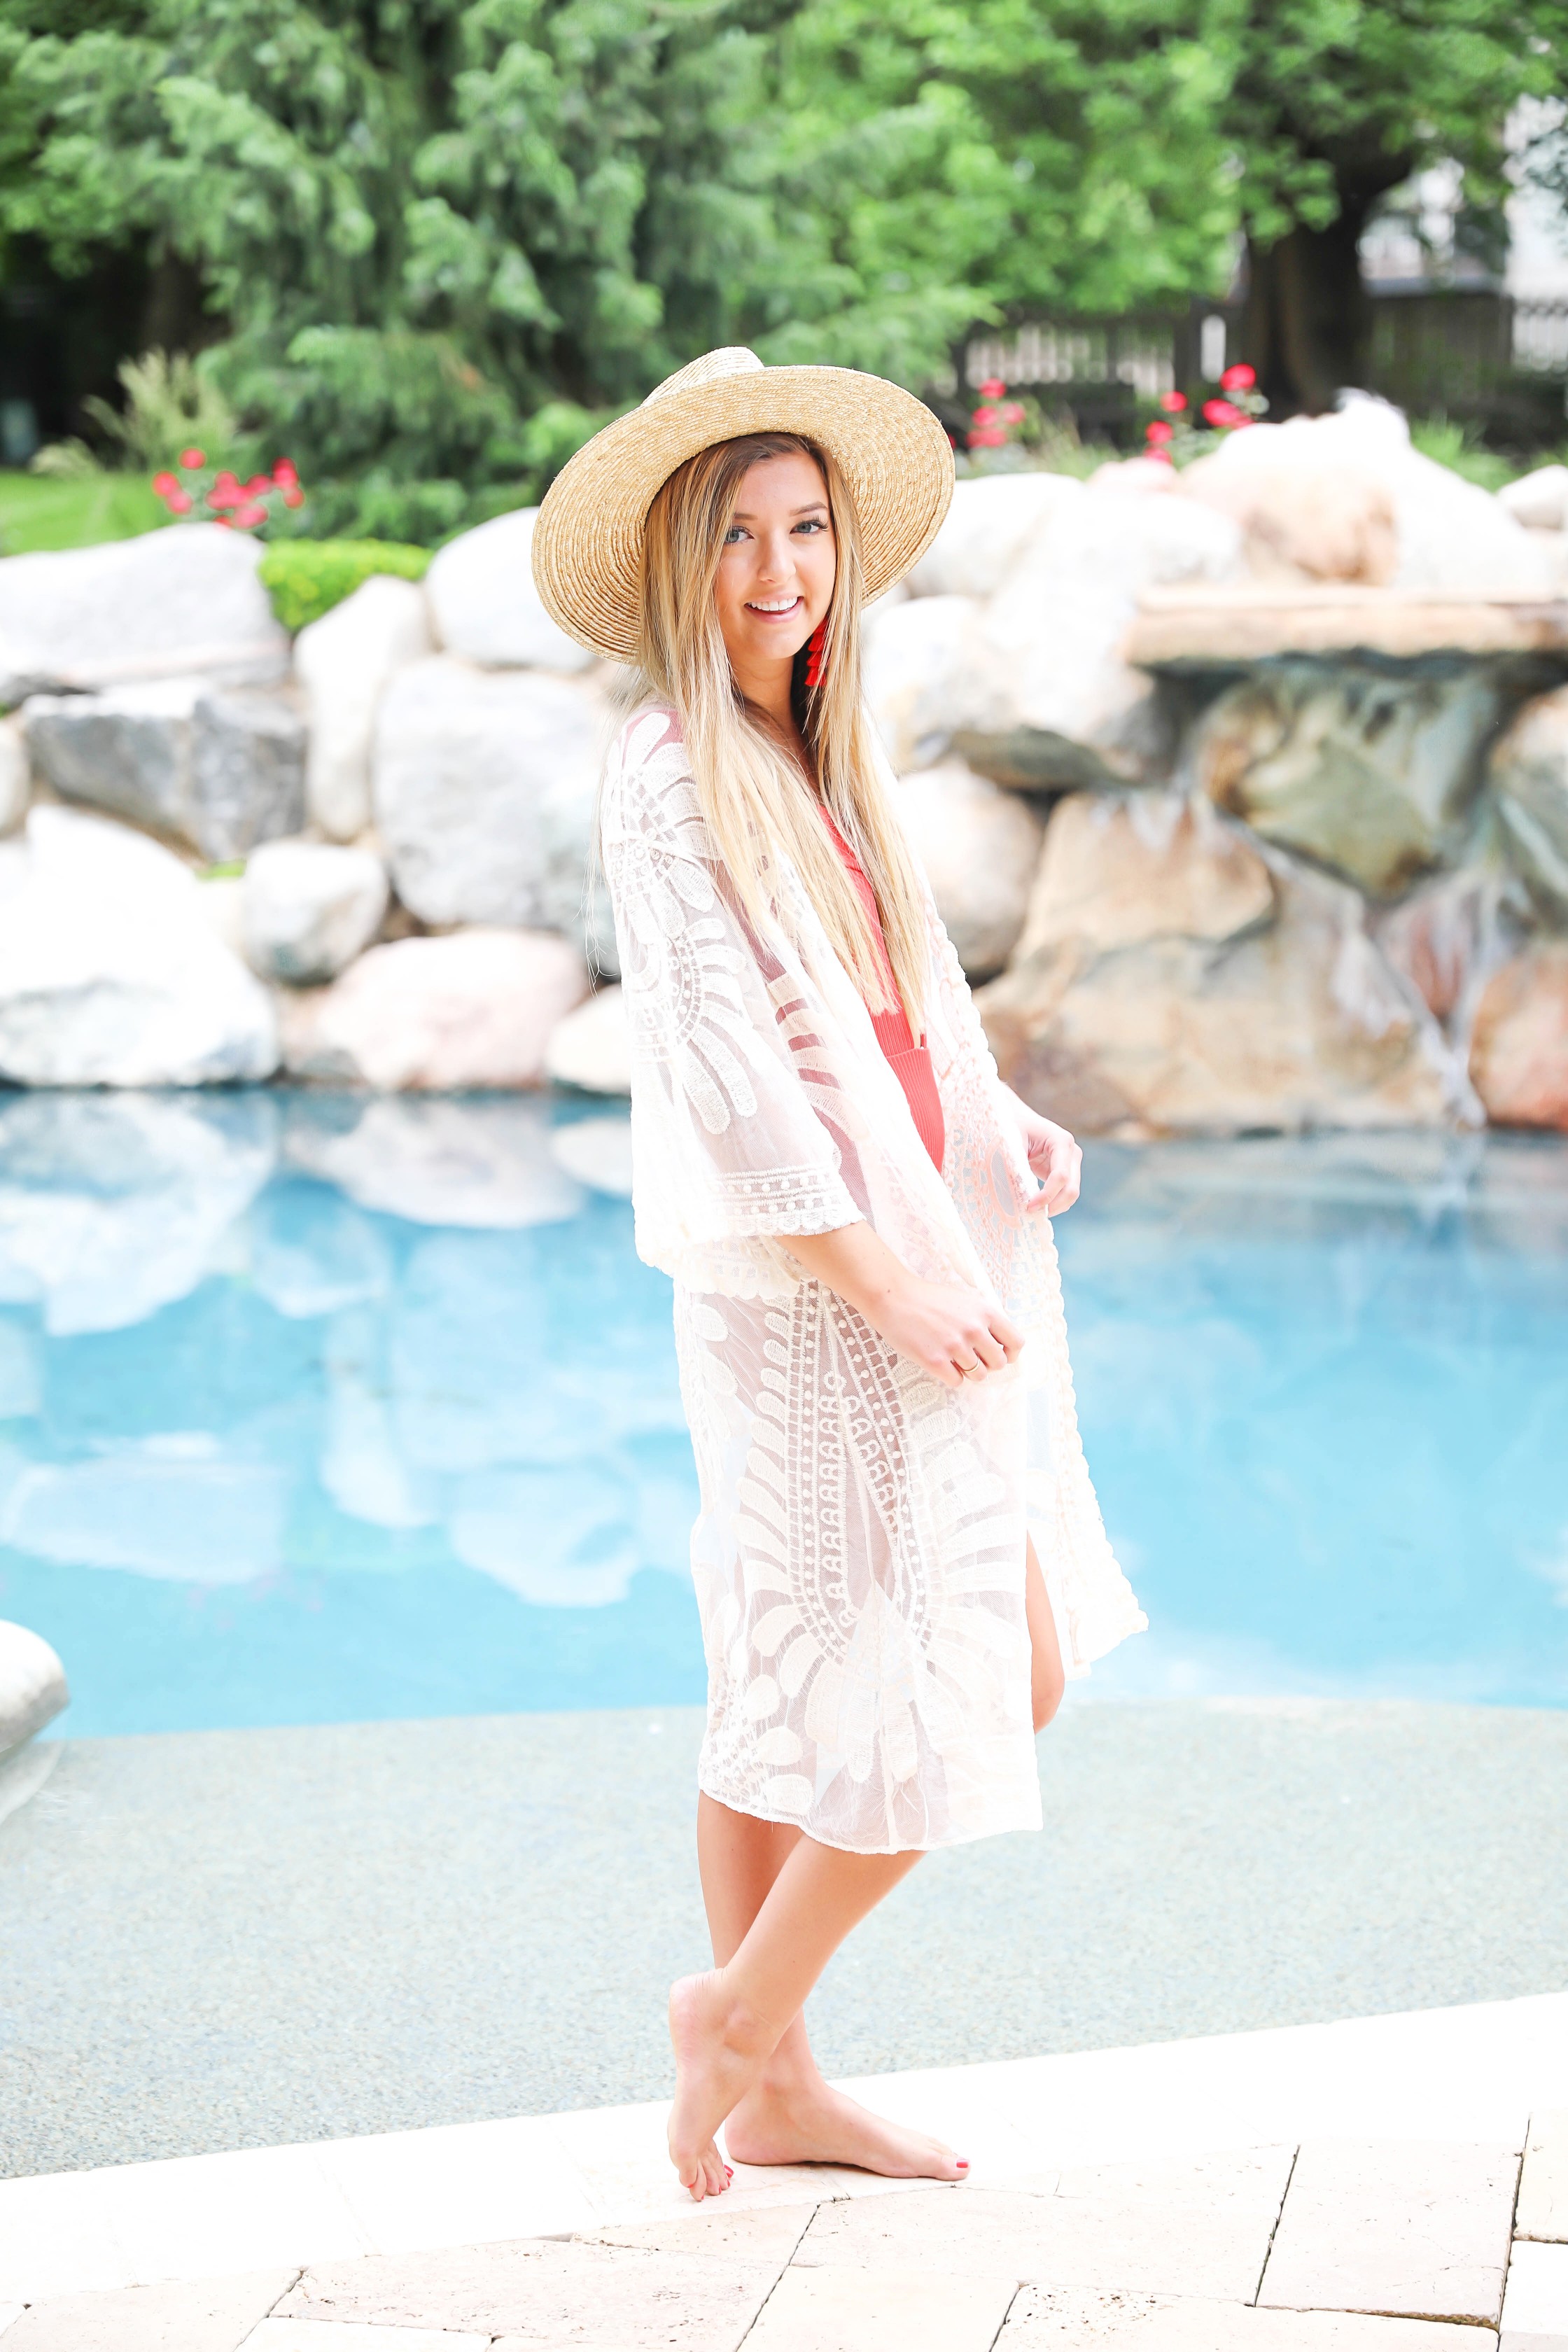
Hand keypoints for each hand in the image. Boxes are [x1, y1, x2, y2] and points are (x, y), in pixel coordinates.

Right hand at [858, 1271, 1023, 1391]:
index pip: (1016, 1343)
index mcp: (985, 1312)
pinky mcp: (935, 1360)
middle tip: (972, 1358)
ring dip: (969, 1372)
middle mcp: (973, 1329)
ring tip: (953, 1359)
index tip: (999, 1355)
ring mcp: (954, 1345)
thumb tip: (999, 1347)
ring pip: (979, 1376)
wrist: (893, 1297)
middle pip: (999, 1364)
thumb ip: (984, 1320)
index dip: (1010, 1353)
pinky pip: (957, 1382)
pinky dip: (951, 1377)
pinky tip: (940, 1363)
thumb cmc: (928, 1298)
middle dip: (987, 1364)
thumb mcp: (965, 1301)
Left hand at [1004, 1089, 1081, 1216]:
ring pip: (1070, 1194)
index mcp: (1061, 1141)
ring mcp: (1070, 1163)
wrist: (1015, 1117)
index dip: (1046, 1195)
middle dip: (1053, 1205)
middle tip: (1031, 1214)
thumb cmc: (1011, 1126)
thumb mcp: (1011, 1144)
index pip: (1060, 1176)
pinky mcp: (1064, 1171)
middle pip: (1071, 1188)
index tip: (1028, 1206)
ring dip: (1053, 1206)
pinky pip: (1062, 1193)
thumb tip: (1018, 1198)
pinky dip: (1051, 1203)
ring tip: (1031, 1211)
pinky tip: (1035, 1205)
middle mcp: (1071, 1152)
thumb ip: (1015, 1168)